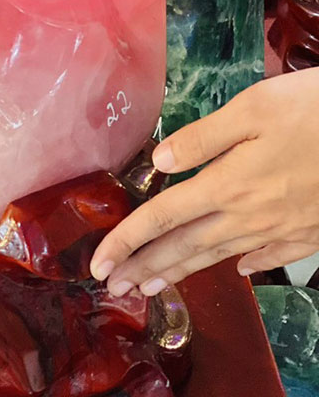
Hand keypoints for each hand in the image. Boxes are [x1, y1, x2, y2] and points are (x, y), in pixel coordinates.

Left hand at [89, 68, 318, 295]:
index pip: (163, 217)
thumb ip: (203, 138)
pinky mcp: (312, 230)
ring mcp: (283, 228)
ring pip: (221, 255)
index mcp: (228, 184)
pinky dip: (248, 264)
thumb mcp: (254, 108)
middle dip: (145, 268)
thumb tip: (158, 164)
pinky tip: (237, 270)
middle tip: (112, 288)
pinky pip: (272, 255)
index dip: (127, 241)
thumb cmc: (317, 109)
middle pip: (186, 246)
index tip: (99, 264)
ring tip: (152, 287)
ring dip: (182, 271)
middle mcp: (250, 215)